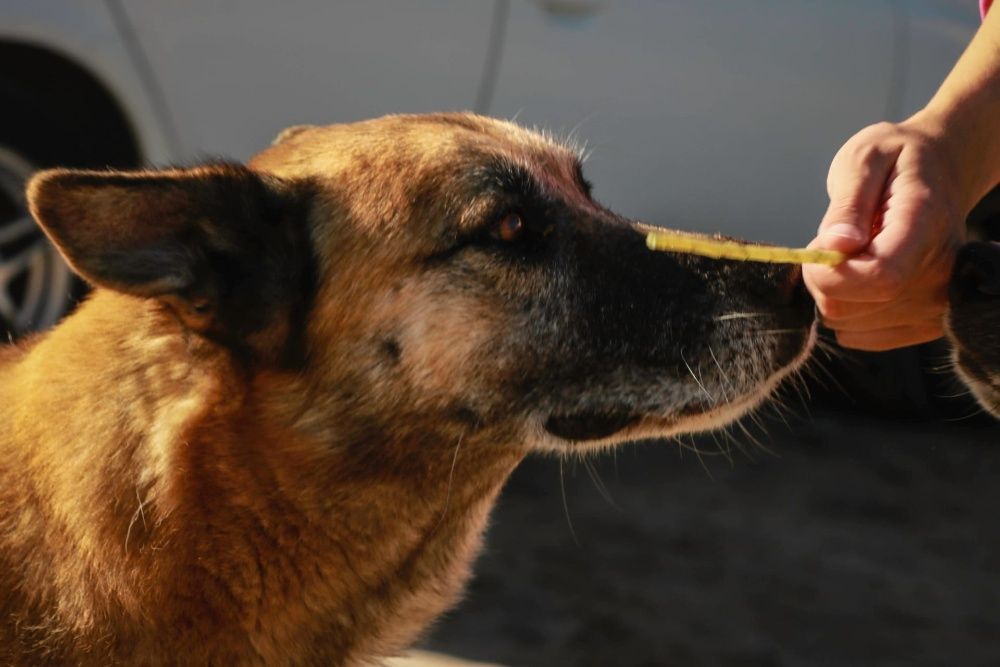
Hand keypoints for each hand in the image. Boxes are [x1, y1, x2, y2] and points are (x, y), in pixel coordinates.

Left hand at [802, 116, 967, 350]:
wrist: (941, 169)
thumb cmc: (898, 159)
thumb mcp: (864, 159)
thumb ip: (848, 204)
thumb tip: (835, 246)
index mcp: (926, 223)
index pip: (880, 276)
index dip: (832, 275)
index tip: (817, 249)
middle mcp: (942, 269)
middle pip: (855, 307)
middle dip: (824, 279)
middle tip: (835, 241)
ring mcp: (938, 301)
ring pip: (850, 325)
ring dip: (835, 293)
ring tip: (853, 255)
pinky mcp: (926, 321)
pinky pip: (862, 337)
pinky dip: (847, 312)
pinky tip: (858, 279)